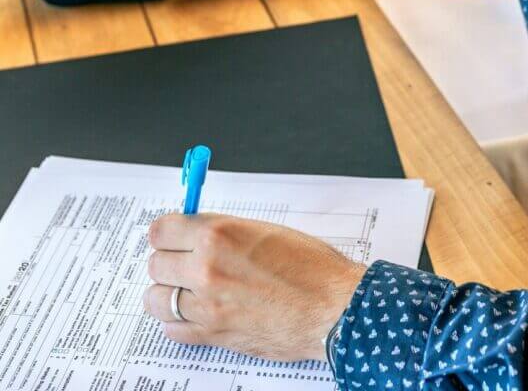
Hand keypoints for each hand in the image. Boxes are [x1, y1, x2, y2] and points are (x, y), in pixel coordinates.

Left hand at [143, 213, 365, 359]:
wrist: (333, 307)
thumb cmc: (310, 266)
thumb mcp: (264, 231)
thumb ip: (224, 231)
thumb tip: (195, 233)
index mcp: (218, 234)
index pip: (161, 231)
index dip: (168, 234)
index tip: (174, 237)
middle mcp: (206, 268)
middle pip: (156, 264)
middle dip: (170, 262)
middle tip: (186, 263)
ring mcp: (206, 305)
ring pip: (157, 299)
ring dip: (170, 293)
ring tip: (190, 291)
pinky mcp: (213, 336)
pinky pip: (172, 329)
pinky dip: (180, 322)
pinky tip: (198, 313)